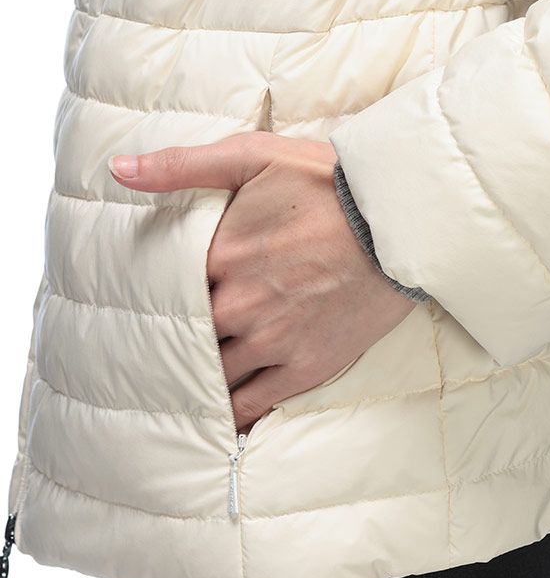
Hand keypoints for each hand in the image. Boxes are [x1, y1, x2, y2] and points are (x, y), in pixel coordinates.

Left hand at [108, 133, 414, 431]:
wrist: (401, 218)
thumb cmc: (329, 181)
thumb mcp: (254, 156)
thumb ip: (183, 166)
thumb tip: (119, 170)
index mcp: (221, 256)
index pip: (169, 289)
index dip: (164, 295)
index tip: (160, 301)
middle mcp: (239, 305)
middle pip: (189, 336)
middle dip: (179, 341)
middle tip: (165, 350)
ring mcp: (273, 340)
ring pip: (216, 374)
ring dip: (201, 379)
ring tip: (188, 387)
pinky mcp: (306, 366)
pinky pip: (254, 404)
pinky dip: (233, 415)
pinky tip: (220, 421)